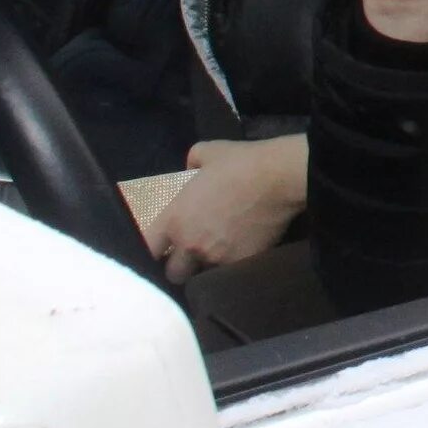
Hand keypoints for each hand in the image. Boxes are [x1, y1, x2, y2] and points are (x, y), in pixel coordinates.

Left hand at [144, 135, 308, 284]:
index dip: (151, 252)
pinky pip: (232, 271)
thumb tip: (191, 169)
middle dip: (182, 266)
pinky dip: (235, 263)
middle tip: (193, 255)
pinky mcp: (242, 262)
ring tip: (221, 253)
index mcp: (174, 220)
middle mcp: (190, 244)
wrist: (280, 177)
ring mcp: (217, 256)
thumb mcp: (207, 151)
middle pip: (174, 274)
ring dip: (208, 267)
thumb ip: (190, 162)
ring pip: (204, 276)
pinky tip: (244, 250)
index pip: (147, 250)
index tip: (162, 249)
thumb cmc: (241, 163)